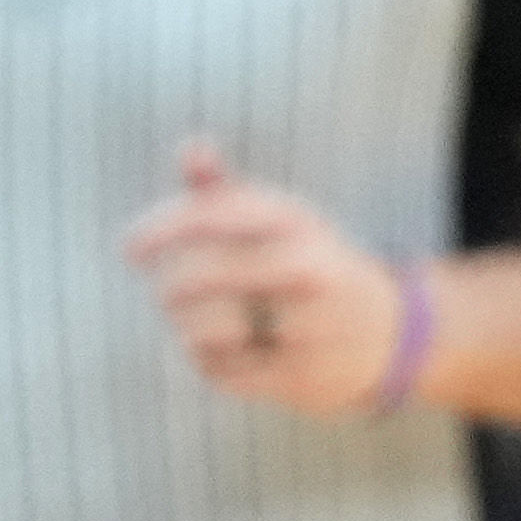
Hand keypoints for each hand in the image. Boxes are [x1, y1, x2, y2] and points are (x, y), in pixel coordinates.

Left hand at [124, 140, 405, 414]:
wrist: (391, 336)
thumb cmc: (313, 270)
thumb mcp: (285, 224)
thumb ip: (229, 190)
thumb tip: (190, 146)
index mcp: (299, 222)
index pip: (217, 214)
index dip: (164, 227)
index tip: (129, 248)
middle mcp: (308, 267)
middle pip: (202, 276)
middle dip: (170, 287)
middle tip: (167, 295)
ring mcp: (308, 324)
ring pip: (204, 329)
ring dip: (186, 329)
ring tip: (196, 323)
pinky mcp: (300, 375)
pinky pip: (221, 372)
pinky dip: (211, 363)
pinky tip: (228, 354)